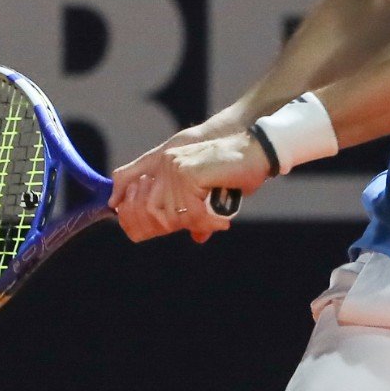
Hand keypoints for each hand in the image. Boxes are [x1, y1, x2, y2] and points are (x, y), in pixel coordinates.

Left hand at [108, 130, 270, 242]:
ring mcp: (174, 167)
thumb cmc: (237, 173)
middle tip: (197, 224)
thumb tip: (196, 237)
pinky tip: (220, 219)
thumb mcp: (210, 195)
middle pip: (147, 212)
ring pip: (169, 214)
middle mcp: (164, 164)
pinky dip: (206, 220)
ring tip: (215, 220)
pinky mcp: (188, 172)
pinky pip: (189, 211)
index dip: (139, 223)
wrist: (258, 152)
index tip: (164, 229)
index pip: (131, 202)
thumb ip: (197, 212)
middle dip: (169, 225)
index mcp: (162, 167)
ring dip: (194, 223)